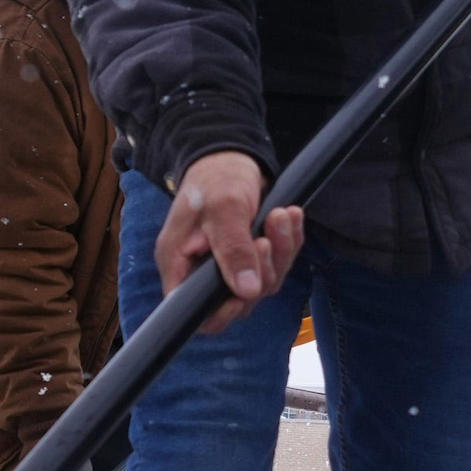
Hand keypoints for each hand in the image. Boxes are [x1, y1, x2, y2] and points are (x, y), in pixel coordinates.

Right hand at [157, 148, 303, 332]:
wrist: (230, 156)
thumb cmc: (215, 179)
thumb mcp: (223, 208)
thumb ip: (233, 249)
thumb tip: (247, 291)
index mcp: (180, 264)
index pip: (196, 314)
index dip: (223, 312)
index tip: (246, 290)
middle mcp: (202, 271)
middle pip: (238, 301)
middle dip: (262, 270)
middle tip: (265, 238)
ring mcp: (230, 266)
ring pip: (264, 283)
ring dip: (280, 251)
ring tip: (281, 216)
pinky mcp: (252, 256)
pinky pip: (278, 263)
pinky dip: (288, 242)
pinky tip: (290, 217)